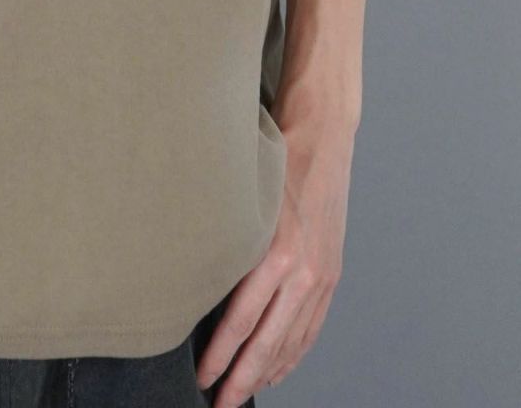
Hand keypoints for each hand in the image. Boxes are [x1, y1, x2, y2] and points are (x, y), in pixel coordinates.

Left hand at [193, 112, 354, 403]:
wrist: (323, 139)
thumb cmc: (275, 159)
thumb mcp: (241, 198)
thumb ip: (223, 238)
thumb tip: (190, 277)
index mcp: (277, 253)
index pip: (242, 321)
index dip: (220, 355)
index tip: (202, 377)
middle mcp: (303, 271)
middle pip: (267, 342)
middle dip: (241, 378)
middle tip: (218, 403)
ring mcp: (320, 276)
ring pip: (291, 342)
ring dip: (267, 373)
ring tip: (243, 392)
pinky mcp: (330, 275)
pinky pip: (310, 328)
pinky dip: (293, 354)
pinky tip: (278, 368)